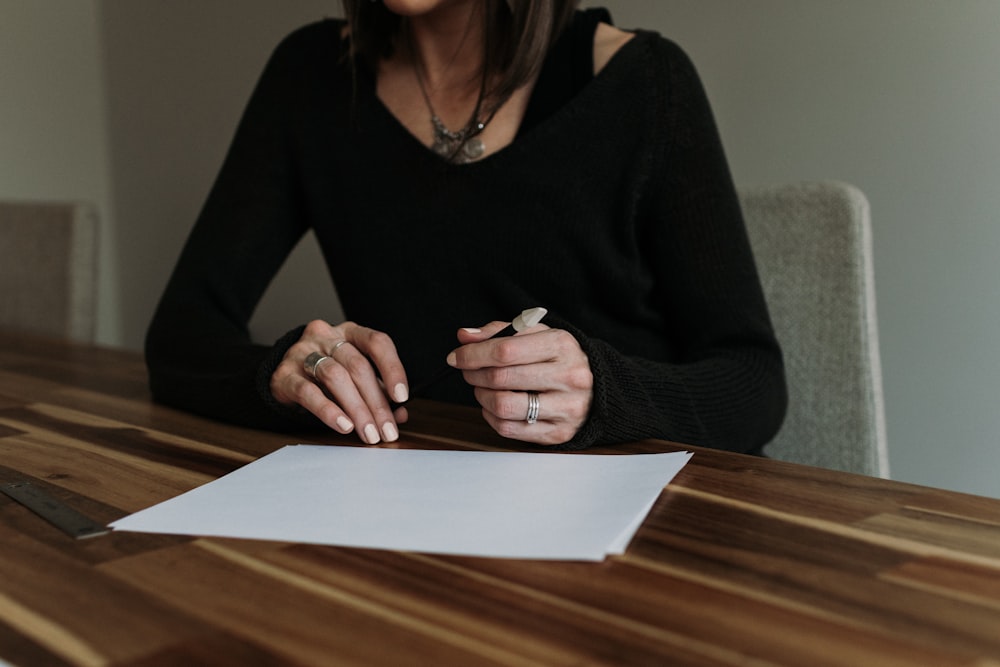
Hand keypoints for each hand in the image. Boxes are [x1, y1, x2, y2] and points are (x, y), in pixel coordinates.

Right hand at [271, 320, 408, 443]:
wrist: (284, 376)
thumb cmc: (325, 376)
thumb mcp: (354, 378)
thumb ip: (378, 393)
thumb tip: (400, 415)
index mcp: (350, 333)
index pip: (376, 342)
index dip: (392, 368)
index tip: (401, 396)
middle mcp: (327, 337)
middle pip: (357, 366)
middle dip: (377, 403)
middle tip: (386, 430)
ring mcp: (302, 352)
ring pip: (335, 377)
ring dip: (357, 409)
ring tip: (368, 432)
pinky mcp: (284, 375)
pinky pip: (308, 392)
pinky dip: (329, 411)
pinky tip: (344, 425)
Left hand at [446, 320, 592, 444]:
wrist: (598, 387)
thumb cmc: (558, 359)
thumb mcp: (536, 335)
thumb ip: (499, 333)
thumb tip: (464, 337)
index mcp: (561, 345)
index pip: (505, 351)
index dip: (473, 354)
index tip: (456, 357)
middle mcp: (569, 377)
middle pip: (501, 379)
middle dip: (474, 374)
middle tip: (468, 371)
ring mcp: (566, 408)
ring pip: (503, 406)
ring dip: (482, 396)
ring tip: (483, 388)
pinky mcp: (559, 433)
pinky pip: (509, 429)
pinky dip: (491, 417)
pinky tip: (494, 406)